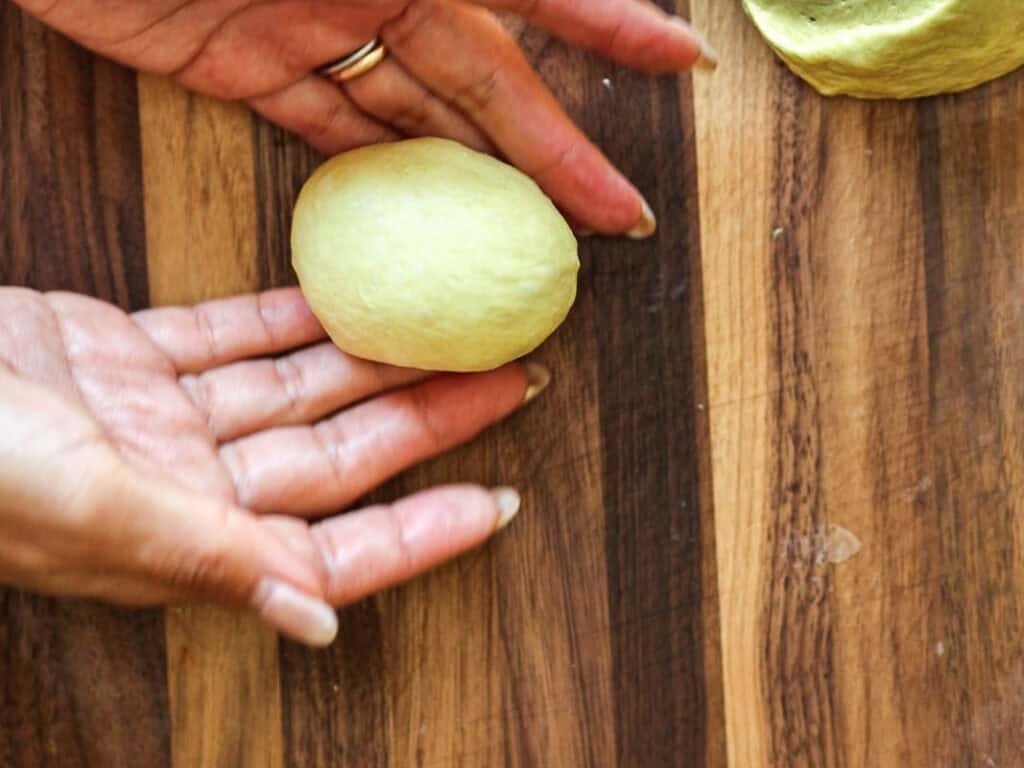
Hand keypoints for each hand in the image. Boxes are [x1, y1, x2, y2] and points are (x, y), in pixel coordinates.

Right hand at [0, 287, 541, 645]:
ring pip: (295, 387)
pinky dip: (285, 315)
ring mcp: (159, 419)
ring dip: (371, 358)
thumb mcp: (92, 513)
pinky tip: (342, 299)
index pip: (338, 548)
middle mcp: (188, 487)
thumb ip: (212, 565)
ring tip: (446, 330)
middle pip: (338, 456)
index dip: (424, 531)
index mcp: (188, 545)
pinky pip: (228, 333)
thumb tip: (318, 626)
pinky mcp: (127, 356)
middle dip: (425, 420)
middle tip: (505, 380)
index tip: (502, 501)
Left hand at [14, 0, 714, 235]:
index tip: (683, 69)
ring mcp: (311, 27)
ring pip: (416, 117)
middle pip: (485, 86)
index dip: (614, 27)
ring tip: (533, 239)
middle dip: (554, 153)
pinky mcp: (243, 65)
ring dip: (473, 178)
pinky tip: (418, 216)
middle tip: (617, 217)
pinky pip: (327, 128)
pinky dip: (372, 171)